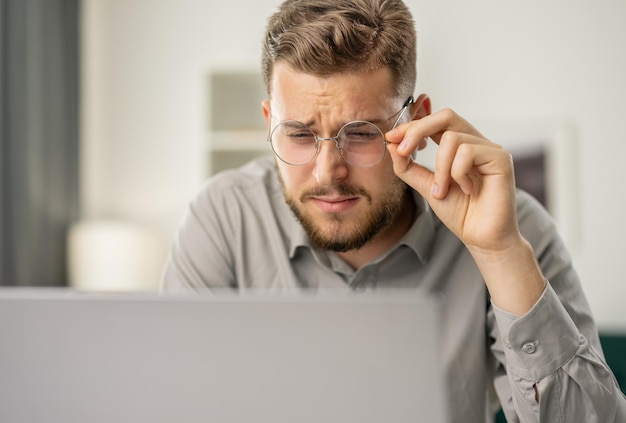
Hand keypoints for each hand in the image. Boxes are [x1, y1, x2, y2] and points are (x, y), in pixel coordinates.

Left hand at [386, 107, 519, 253]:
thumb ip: (409, 167)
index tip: (390, 138)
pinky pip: (468, 152)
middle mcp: (476, 142)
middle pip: (446, 116)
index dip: (412, 126)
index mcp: (460, 146)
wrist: (481, 238)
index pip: (435, 122)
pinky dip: (457, 173)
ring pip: (452, 138)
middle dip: (418, 130)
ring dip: (439, 168)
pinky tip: (467, 190)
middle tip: (403, 150)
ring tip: (442, 191)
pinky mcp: (501, 159)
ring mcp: (490, 149)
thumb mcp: (426, 187)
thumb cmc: (460, 213)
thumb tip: (391, 143)